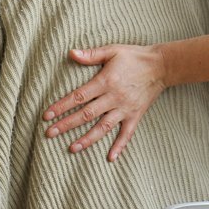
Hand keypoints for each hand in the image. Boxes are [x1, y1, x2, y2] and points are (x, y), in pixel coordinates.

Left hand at [42, 44, 167, 161]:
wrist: (161, 66)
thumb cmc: (134, 56)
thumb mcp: (112, 51)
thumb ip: (91, 55)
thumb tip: (71, 53)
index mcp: (105, 82)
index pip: (78, 97)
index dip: (61, 106)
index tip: (47, 115)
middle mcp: (114, 98)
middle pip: (86, 115)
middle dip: (67, 125)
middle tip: (50, 133)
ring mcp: (125, 109)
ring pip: (103, 127)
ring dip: (87, 139)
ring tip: (72, 148)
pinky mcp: (135, 115)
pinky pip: (127, 134)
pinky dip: (119, 146)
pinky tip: (111, 158)